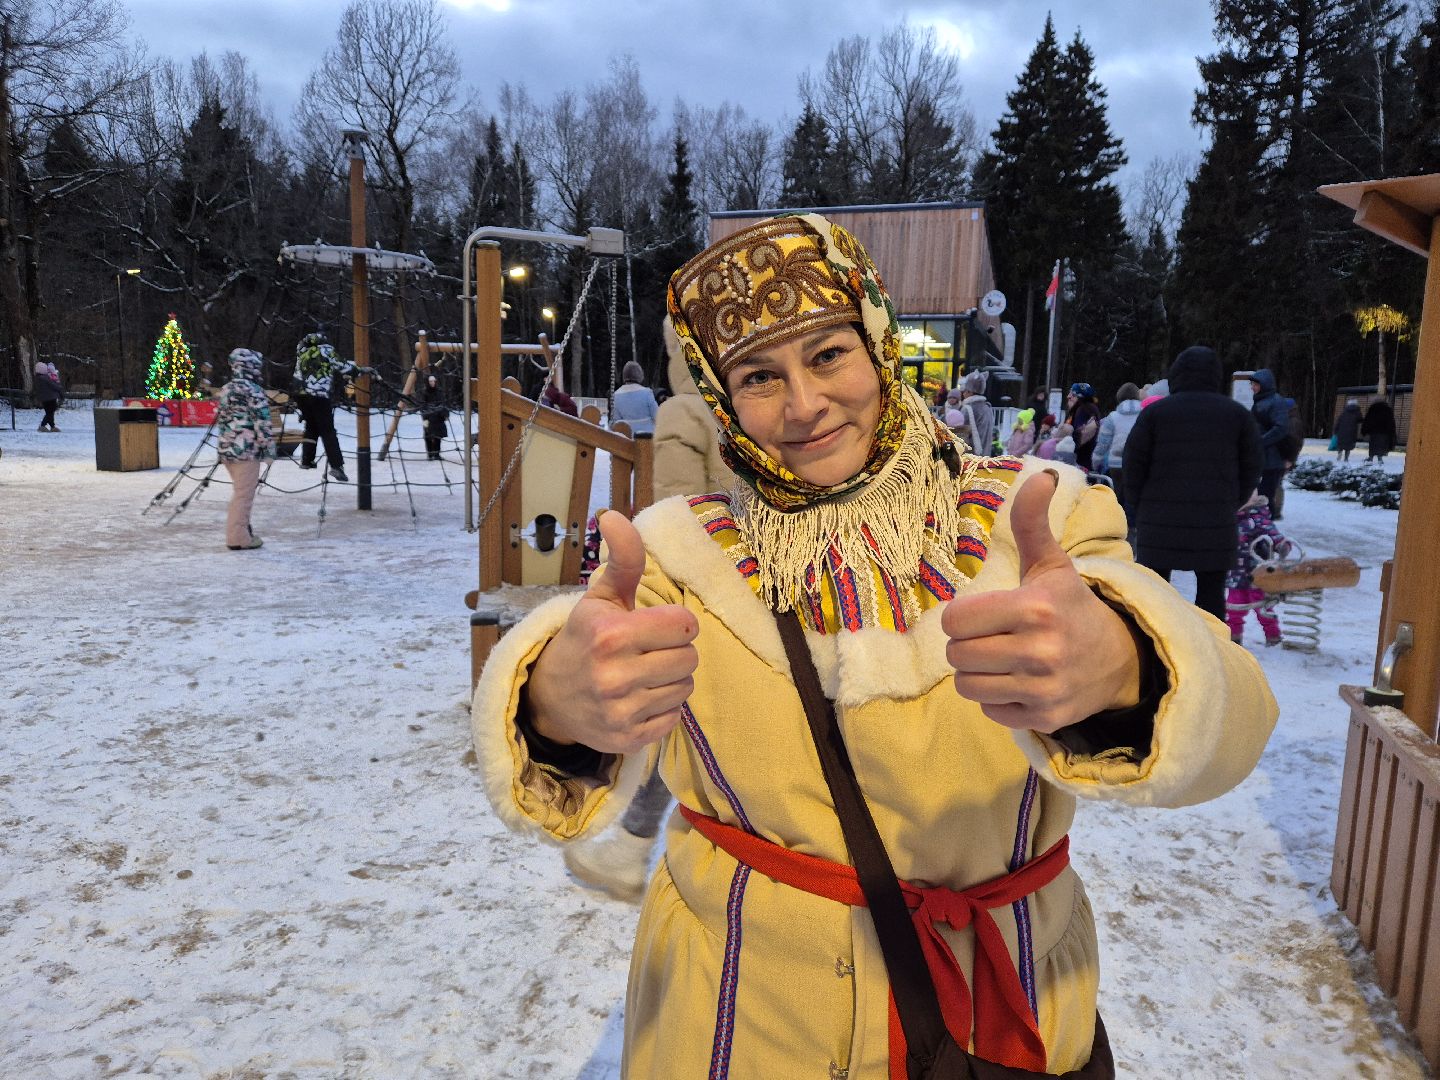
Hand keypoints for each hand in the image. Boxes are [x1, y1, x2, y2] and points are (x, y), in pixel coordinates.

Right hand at [525, 511, 698, 753]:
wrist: (551, 698)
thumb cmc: (585, 638)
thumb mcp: (602, 597)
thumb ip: (623, 558)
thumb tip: (615, 514)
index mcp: (610, 635)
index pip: (685, 625)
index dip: (675, 623)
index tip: (655, 626)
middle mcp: (614, 676)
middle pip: (689, 658)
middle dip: (674, 651)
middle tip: (648, 651)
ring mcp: (621, 712)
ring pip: (685, 687)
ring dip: (671, 679)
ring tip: (643, 674)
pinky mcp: (628, 739)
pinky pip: (674, 716)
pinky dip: (662, 707)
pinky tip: (639, 698)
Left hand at [941, 471, 1140, 732]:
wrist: (1120, 659)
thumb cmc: (1070, 606)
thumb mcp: (1051, 564)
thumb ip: (1032, 523)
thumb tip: (1036, 476)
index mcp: (1034, 607)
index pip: (955, 620)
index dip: (961, 617)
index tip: (981, 614)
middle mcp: (1039, 650)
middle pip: (957, 655)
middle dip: (966, 646)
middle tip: (990, 638)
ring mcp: (1043, 687)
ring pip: (967, 686)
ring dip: (976, 674)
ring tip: (1000, 660)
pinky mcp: (1045, 718)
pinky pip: (989, 711)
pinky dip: (996, 699)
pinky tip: (1018, 682)